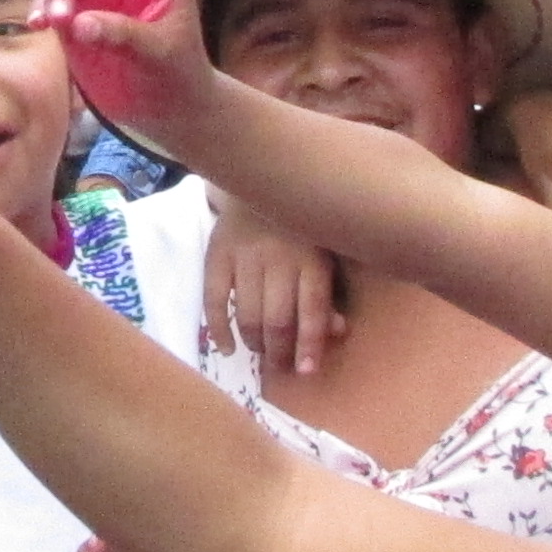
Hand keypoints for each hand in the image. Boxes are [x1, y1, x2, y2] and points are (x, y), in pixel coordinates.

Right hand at [203, 204, 348, 377]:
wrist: (263, 179)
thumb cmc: (302, 224)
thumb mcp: (326, 250)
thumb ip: (328, 291)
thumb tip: (337, 331)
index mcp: (313, 258)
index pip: (312, 310)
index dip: (309, 345)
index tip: (306, 372)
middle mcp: (279, 257)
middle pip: (278, 319)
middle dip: (280, 352)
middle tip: (281, 366)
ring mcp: (245, 255)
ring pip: (248, 315)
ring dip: (255, 343)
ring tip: (261, 352)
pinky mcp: (217, 253)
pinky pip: (215, 299)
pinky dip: (218, 329)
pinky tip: (227, 348)